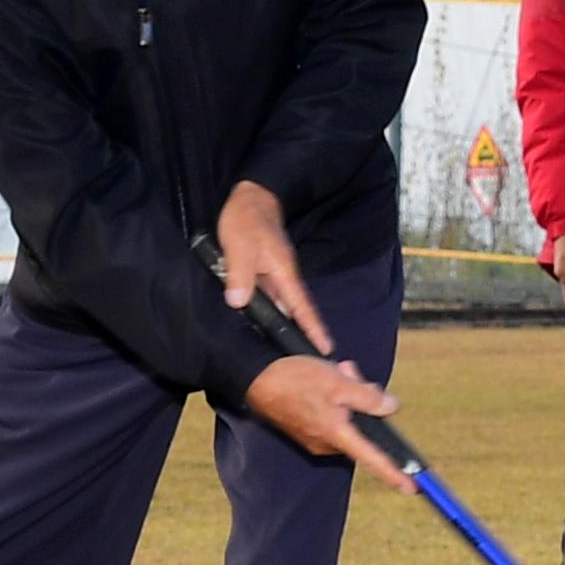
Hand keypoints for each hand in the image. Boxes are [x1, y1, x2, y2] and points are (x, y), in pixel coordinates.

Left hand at [213, 179, 328, 351]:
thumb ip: (239, 273)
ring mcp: (274, 277)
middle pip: (294, 313)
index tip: (326, 351)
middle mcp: (282, 278)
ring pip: (279, 308)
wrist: (251, 199)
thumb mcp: (239, 245)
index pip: (302, 307)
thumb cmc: (247, 219)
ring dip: (282, 327)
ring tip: (285, 356)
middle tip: (308, 366)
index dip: (313, 329)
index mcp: (283, 273)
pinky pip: (266, 299)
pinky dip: (266, 314)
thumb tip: (238, 301)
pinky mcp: (263, 274)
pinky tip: (259, 329)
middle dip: (302, 337)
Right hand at [244, 354, 412, 488]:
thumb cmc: (293, 379)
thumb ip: (367, 396)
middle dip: (364, 401)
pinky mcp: (307, 431)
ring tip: (334, 373)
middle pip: (362, 429)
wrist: (255, 379)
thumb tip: (391, 407)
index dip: (394, 473)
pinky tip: (323, 381)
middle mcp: (327, 443)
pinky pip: (332, 418)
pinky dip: (334, 400)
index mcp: (337, 434)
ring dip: (347, 396)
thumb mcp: (337, 381)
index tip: (411, 488)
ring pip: (348, 420)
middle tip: (349, 373)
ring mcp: (316, 439)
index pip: (373, 458)